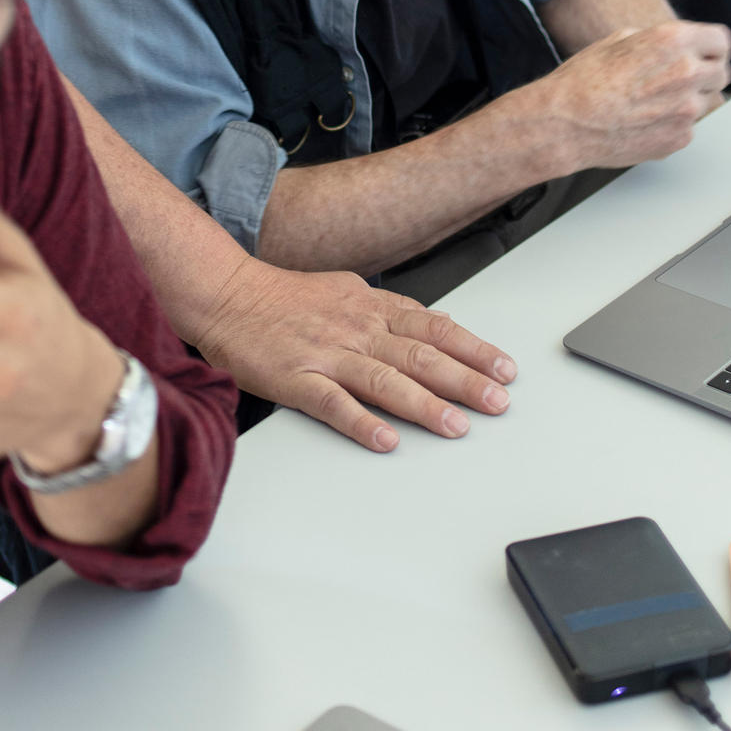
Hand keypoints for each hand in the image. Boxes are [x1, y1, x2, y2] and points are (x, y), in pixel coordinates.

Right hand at [192, 256, 517, 452]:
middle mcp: (356, 328)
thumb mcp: (348, 290)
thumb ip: (391, 310)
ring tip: (456, 426)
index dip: (473, 348)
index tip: (503, 369)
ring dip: (424, 405)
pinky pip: (333, 403)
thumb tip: (435, 322)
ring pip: (385, 379)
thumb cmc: (284, 298)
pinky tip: (384, 440)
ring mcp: (326, 353)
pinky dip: (360, 421)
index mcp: (371, 307)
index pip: (435, 327)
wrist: (226, 294)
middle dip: (465, 380)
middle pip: (421, 355)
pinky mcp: (295, 378)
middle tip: (497, 402)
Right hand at [525, 20, 730, 164]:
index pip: (721, 40)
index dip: (711, 46)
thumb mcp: (619, 40)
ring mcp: (687, 110)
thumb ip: (659, 41)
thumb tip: (678, 47)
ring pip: (712, 101)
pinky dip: (677, 122)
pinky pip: (692, 126)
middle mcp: (686, 73)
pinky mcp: (680, 138)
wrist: (564, 124)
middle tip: (681, 77)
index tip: (706, 52)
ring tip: (661, 99)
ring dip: (695, 98)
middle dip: (705, 71)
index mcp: (673, 41)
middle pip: (721, 71)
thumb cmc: (583, 80)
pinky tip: (650, 119)